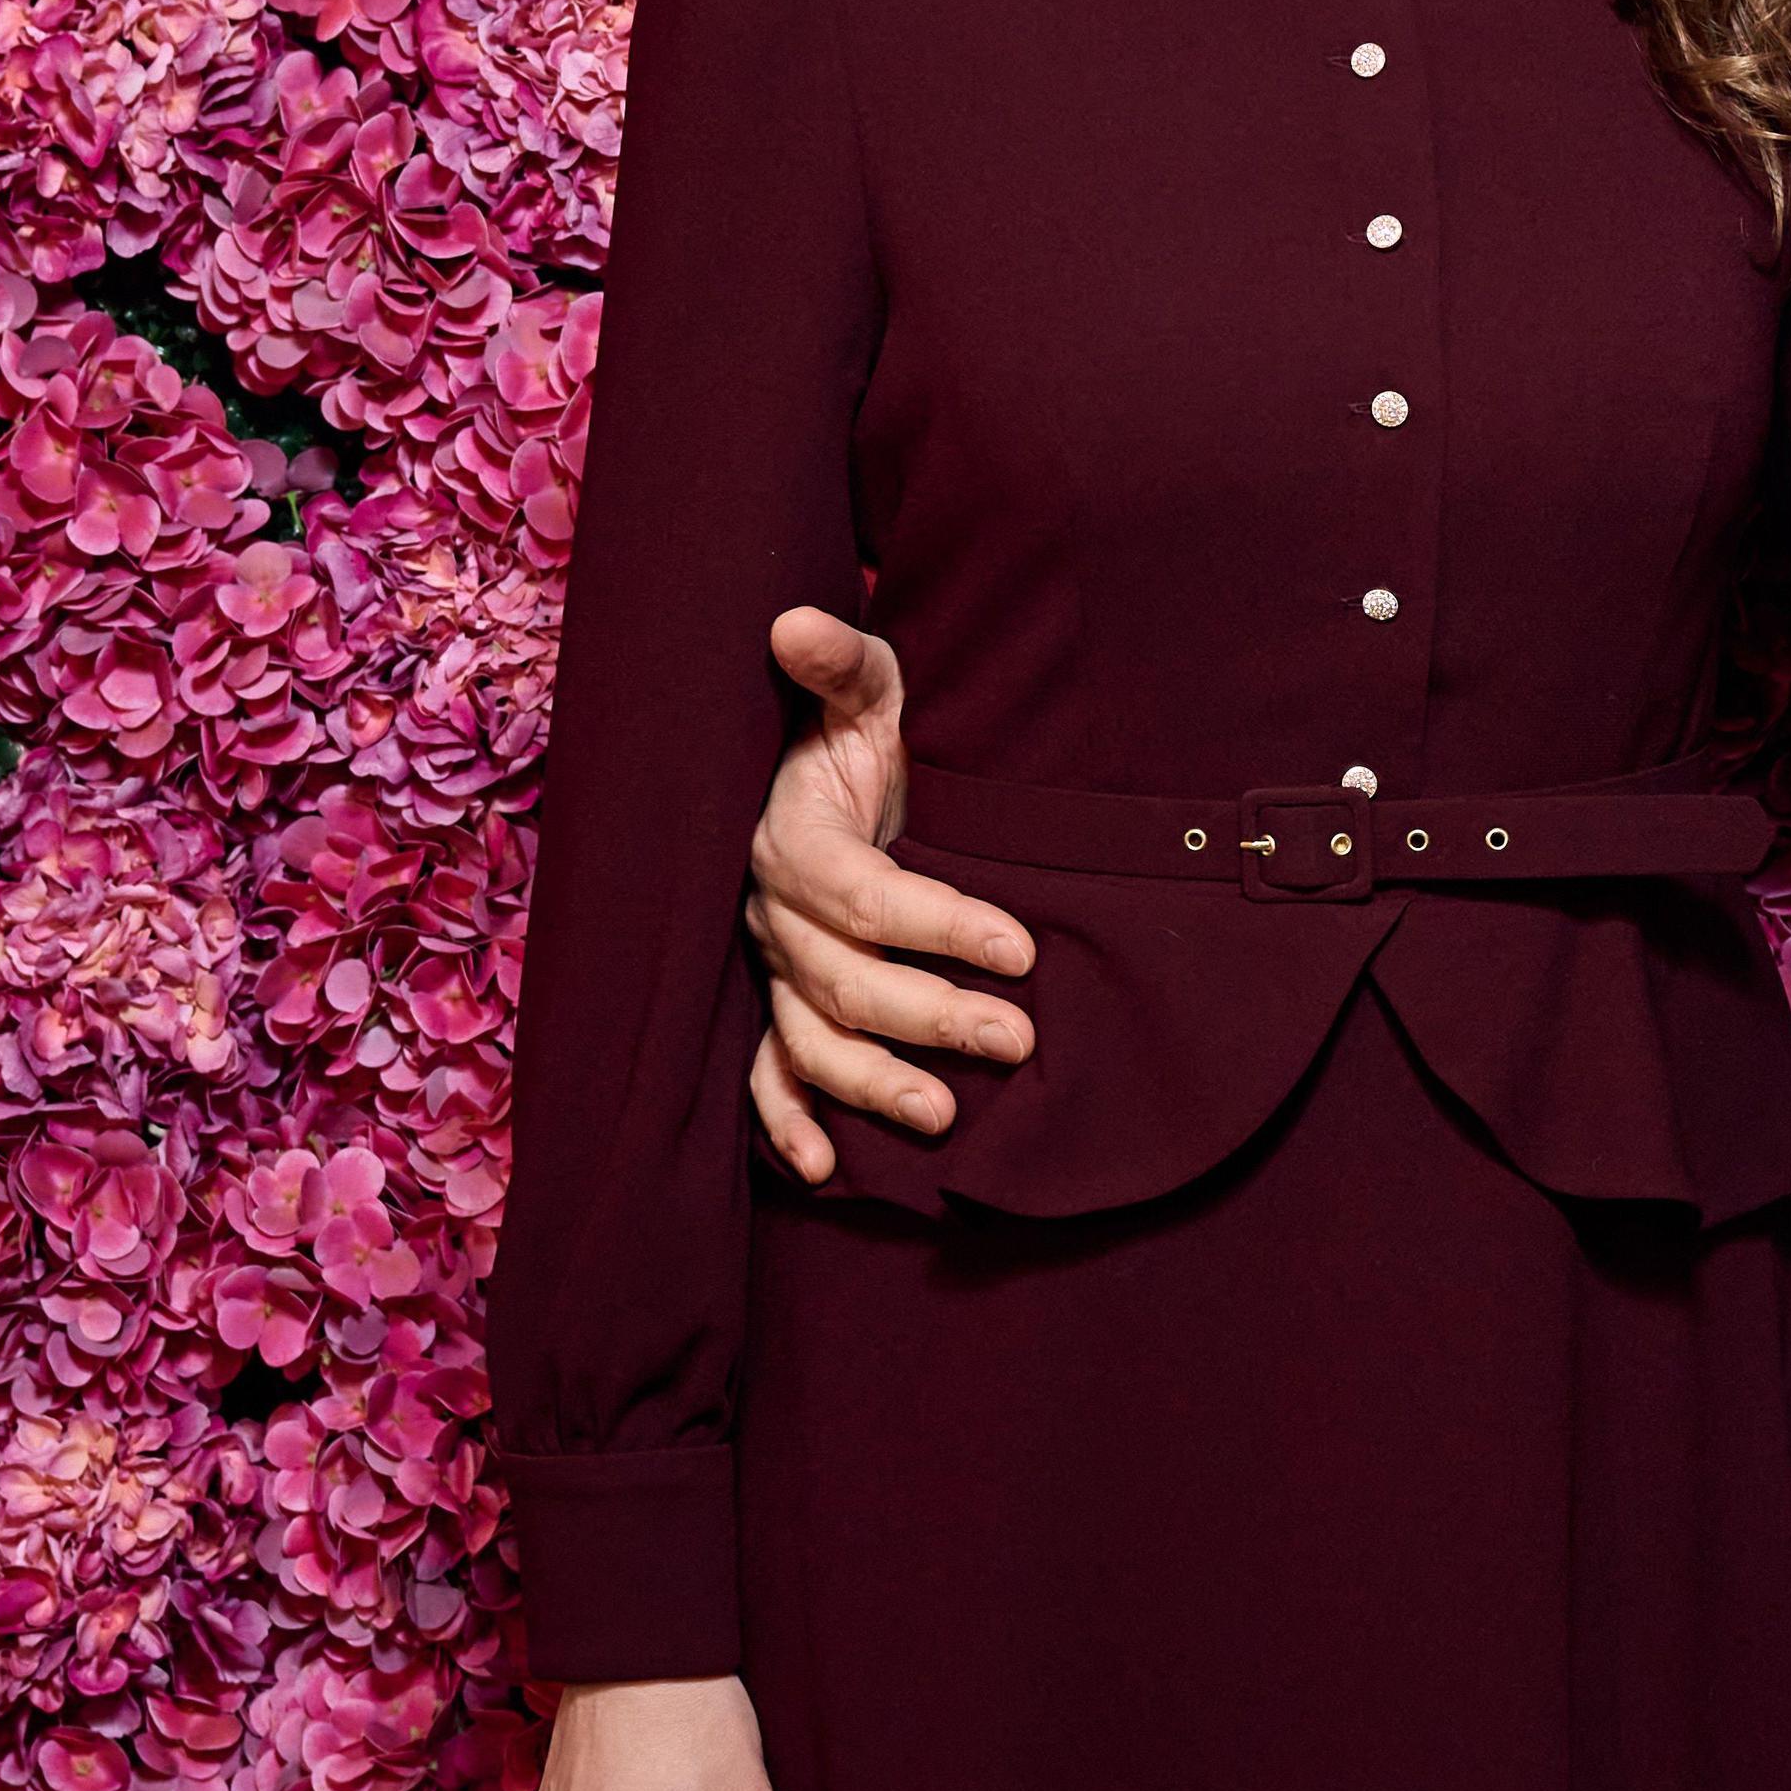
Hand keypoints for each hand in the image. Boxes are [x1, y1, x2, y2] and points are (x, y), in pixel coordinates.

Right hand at [738, 599, 1033, 1176]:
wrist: (822, 766)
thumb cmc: (861, 728)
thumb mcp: (866, 686)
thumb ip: (841, 662)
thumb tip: (794, 621)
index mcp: (792, 837)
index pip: (864, 896)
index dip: (941, 924)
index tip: (1023, 948)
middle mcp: (771, 912)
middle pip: (844, 981)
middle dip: (932, 1016)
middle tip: (1019, 1041)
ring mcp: (770, 965)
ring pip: (808, 1040)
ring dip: (871, 1085)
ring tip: (946, 1118)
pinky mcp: (774, 1000)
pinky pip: (767, 1074)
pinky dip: (788, 1125)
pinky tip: (827, 1170)